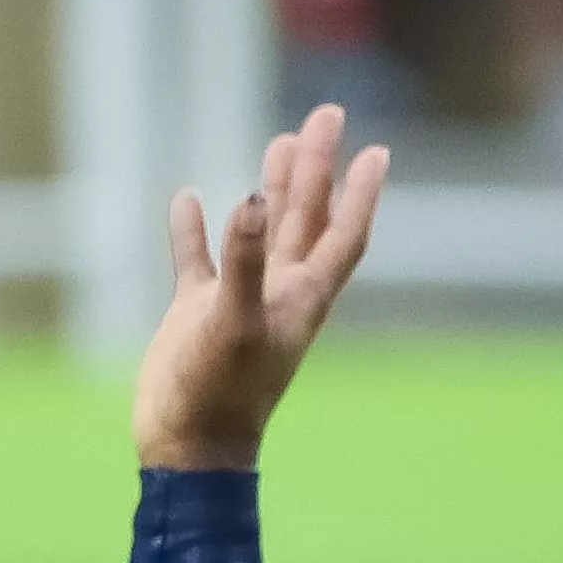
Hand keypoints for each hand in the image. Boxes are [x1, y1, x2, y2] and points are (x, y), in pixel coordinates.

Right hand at [131, 105, 388, 472]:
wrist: (185, 448)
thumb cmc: (220, 394)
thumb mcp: (235, 323)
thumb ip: (245, 261)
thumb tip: (253, 200)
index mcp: (302, 296)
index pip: (343, 234)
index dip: (361, 193)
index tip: (377, 149)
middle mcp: (278, 292)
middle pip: (308, 217)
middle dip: (317, 167)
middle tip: (325, 114)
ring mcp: (238, 300)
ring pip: (262, 231)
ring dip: (272, 188)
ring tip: (279, 140)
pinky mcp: (197, 313)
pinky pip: (198, 260)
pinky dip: (194, 229)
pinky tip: (190, 198)